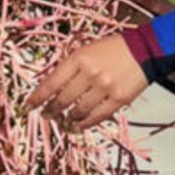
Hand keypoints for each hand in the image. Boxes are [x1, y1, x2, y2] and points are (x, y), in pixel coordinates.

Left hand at [24, 33, 148, 131]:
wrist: (146, 49)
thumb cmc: (114, 48)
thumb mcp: (87, 50)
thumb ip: (70, 67)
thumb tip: (52, 88)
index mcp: (79, 58)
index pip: (51, 83)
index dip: (37, 97)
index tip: (29, 105)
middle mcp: (90, 73)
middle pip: (62, 100)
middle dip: (51, 110)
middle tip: (46, 114)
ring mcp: (105, 88)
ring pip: (78, 111)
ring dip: (68, 118)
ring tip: (64, 119)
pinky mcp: (118, 99)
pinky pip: (97, 117)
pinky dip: (85, 124)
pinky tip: (78, 125)